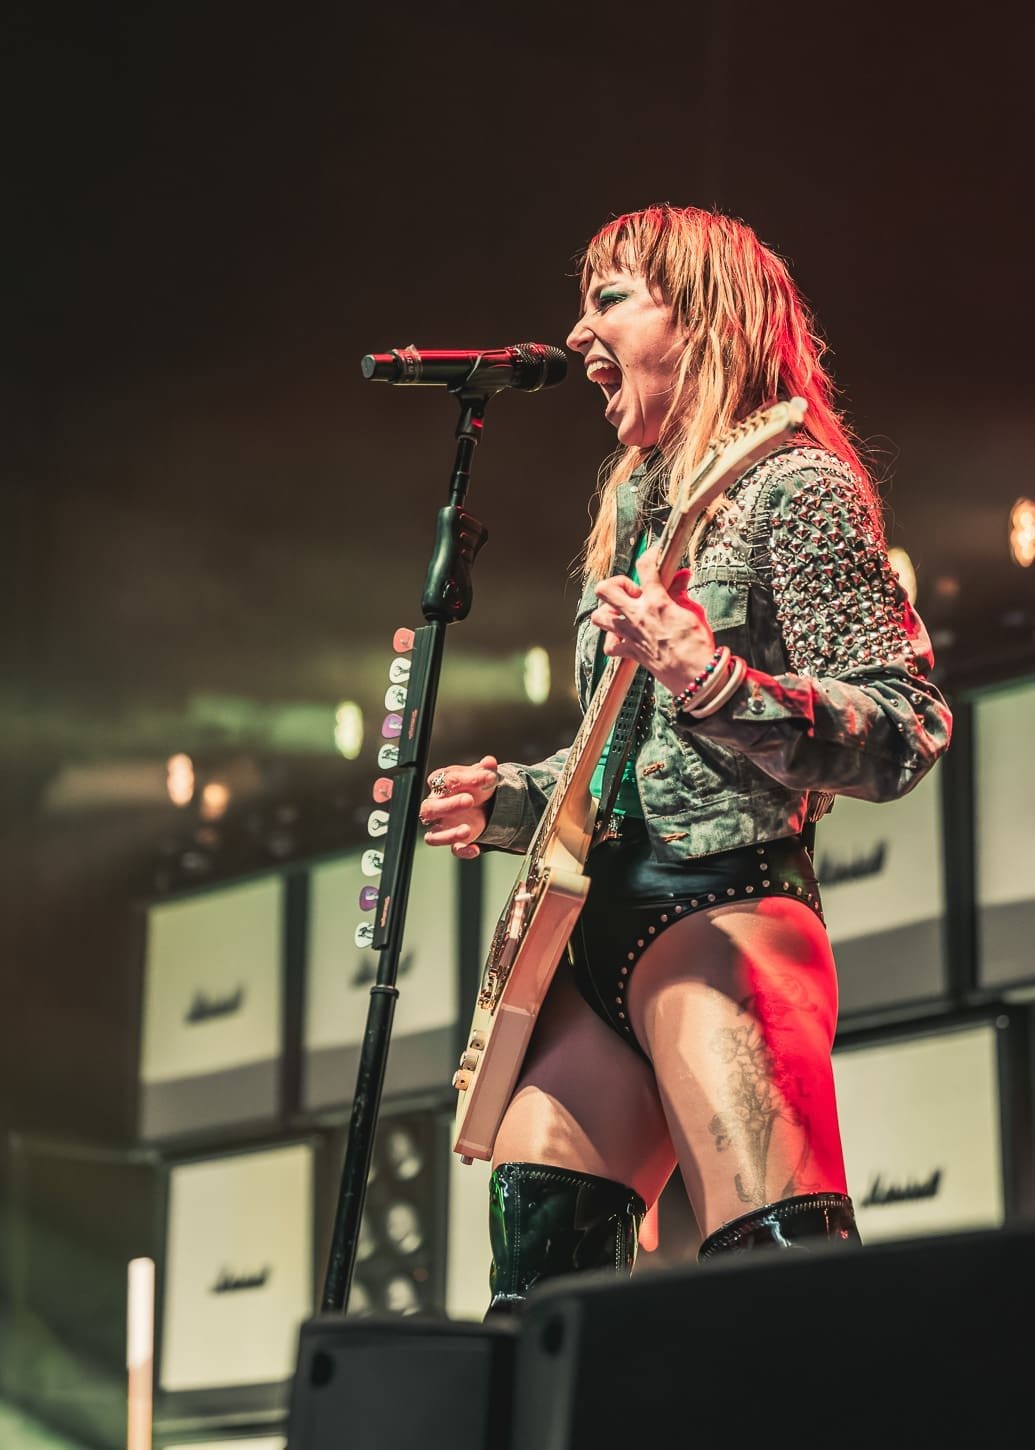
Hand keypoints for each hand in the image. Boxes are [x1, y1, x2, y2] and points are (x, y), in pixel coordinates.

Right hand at [420, 754, 498, 858]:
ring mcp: (443, 826)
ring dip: (449, 834)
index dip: (463, 779)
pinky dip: (463, 850)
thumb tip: (489, 762)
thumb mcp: (483, 774)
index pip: (444, 780)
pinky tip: (475, 848)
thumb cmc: (477, 787)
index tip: (486, 777)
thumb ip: (486, 769)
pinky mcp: (454, 841)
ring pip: (433, 835)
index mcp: (440, 785)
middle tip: (470, 800)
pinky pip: (453, 850)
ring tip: (467, 830)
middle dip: (448, 805)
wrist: (487, 803)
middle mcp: (437, 806)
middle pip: (429, 808)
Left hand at [590, 546, 717, 696]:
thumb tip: (682, 576)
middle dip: (616, 584)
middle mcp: (637, 616)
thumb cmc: (698, 645)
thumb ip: (682, 593)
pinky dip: (613, 640)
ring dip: (608, 611)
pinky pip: (609, 645)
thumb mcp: (694, 612)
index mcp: (656, 602)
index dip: (650, 554)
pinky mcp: (630, 652)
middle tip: (633, 591)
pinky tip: (623, 636)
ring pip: (599, 616)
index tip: (654, 555)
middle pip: (605, 588)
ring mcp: (630, 635)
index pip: (645, 566)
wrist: (694, 676)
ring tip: (623, 612)